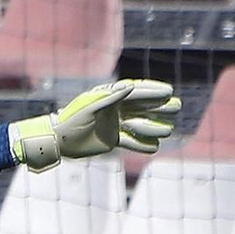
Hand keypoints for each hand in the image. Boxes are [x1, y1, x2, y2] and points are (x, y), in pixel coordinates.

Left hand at [8, 79, 181, 172]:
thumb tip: (130, 86)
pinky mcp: (112, 140)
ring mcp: (115, 125)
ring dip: (153, 128)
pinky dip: (141, 145)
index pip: (135, 92)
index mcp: (109, 98)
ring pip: (139, 125)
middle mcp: (115, 110)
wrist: (58, 142)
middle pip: (142, 107)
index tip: (168, 92)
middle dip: (159, 108)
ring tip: (168, 130)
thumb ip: (111, 98)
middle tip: (176, 107)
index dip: (152, 91)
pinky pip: (131, 141)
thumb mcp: (91, 109)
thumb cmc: (71, 122)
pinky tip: (154, 147)